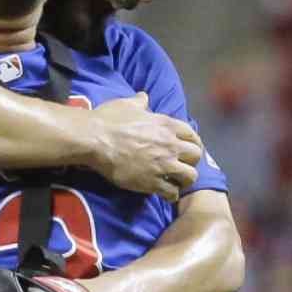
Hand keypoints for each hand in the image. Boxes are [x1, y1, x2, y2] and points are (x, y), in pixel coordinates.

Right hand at [88, 93, 202, 201]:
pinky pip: (172, 192)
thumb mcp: (127, 104)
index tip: (187, 148)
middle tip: (182, 164)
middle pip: (196, 156)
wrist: (96, 140)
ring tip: (176, 181)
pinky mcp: (152, 182)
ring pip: (190, 176)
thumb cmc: (110, 120)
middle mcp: (170, 145)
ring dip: (184, 179)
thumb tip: (144, 97)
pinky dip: (171, 194)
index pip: (192, 135)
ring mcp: (164, 165)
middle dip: (191, 161)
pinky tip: (165, 193)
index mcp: (167, 125)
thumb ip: (140, 102)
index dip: (192, 143)